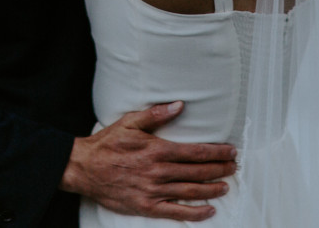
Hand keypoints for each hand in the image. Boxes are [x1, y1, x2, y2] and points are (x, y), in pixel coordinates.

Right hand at [61, 102, 236, 220]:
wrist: (84, 168)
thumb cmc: (107, 144)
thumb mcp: (129, 122)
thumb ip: (156, 114)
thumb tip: (179, 105)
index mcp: (157, 149)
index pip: (195, 151)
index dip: (216, 152)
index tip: (231, 151)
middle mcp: (158, 171)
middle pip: (198, 171)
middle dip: (220, 169)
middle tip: (234, 167)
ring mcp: (153, 191)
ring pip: (191, 191)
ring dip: (212, 189)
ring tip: (226, 185)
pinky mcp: (147, 206)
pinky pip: (176, 212)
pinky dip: (195, 212)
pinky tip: (209, 210)